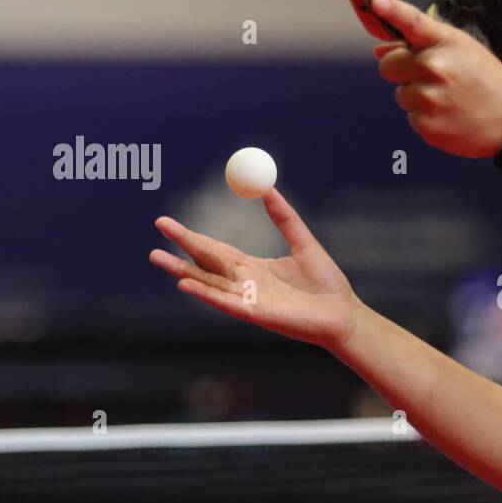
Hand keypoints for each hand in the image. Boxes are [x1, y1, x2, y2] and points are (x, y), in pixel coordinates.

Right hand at [149, 190, 360, 352]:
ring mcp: (248, 301)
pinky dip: (206, 293)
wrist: (344, 314)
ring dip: (183, 270)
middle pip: (205, 263)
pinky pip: (226, 303)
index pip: (215, 250)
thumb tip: (268, 187)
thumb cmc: (326, 284)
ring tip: (157, 257)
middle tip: (158, 225)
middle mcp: (245, 285)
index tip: (168, 222)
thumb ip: (284, 218)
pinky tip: (186, 283)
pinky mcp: (256, 315)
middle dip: (181, 246)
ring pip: (209, 283)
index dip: (192, 236)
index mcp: (253, 268)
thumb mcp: (303, 243)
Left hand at [372, 0, 501, 157]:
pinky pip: (411, 118)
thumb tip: (378, 51)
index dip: (392, 10)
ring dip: (417, 97)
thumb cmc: (487, 81)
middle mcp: (435, 68)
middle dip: (402, 71)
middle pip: (388, 66)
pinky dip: (426, 118)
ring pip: (401, 94)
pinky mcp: (427, 125)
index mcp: (446, 44)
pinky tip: (449, 116)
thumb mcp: (463, 51)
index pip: (413, 21)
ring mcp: (429, 98)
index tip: (378, 1)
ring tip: (448, 99)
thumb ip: (421, 46)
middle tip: (433, 78)